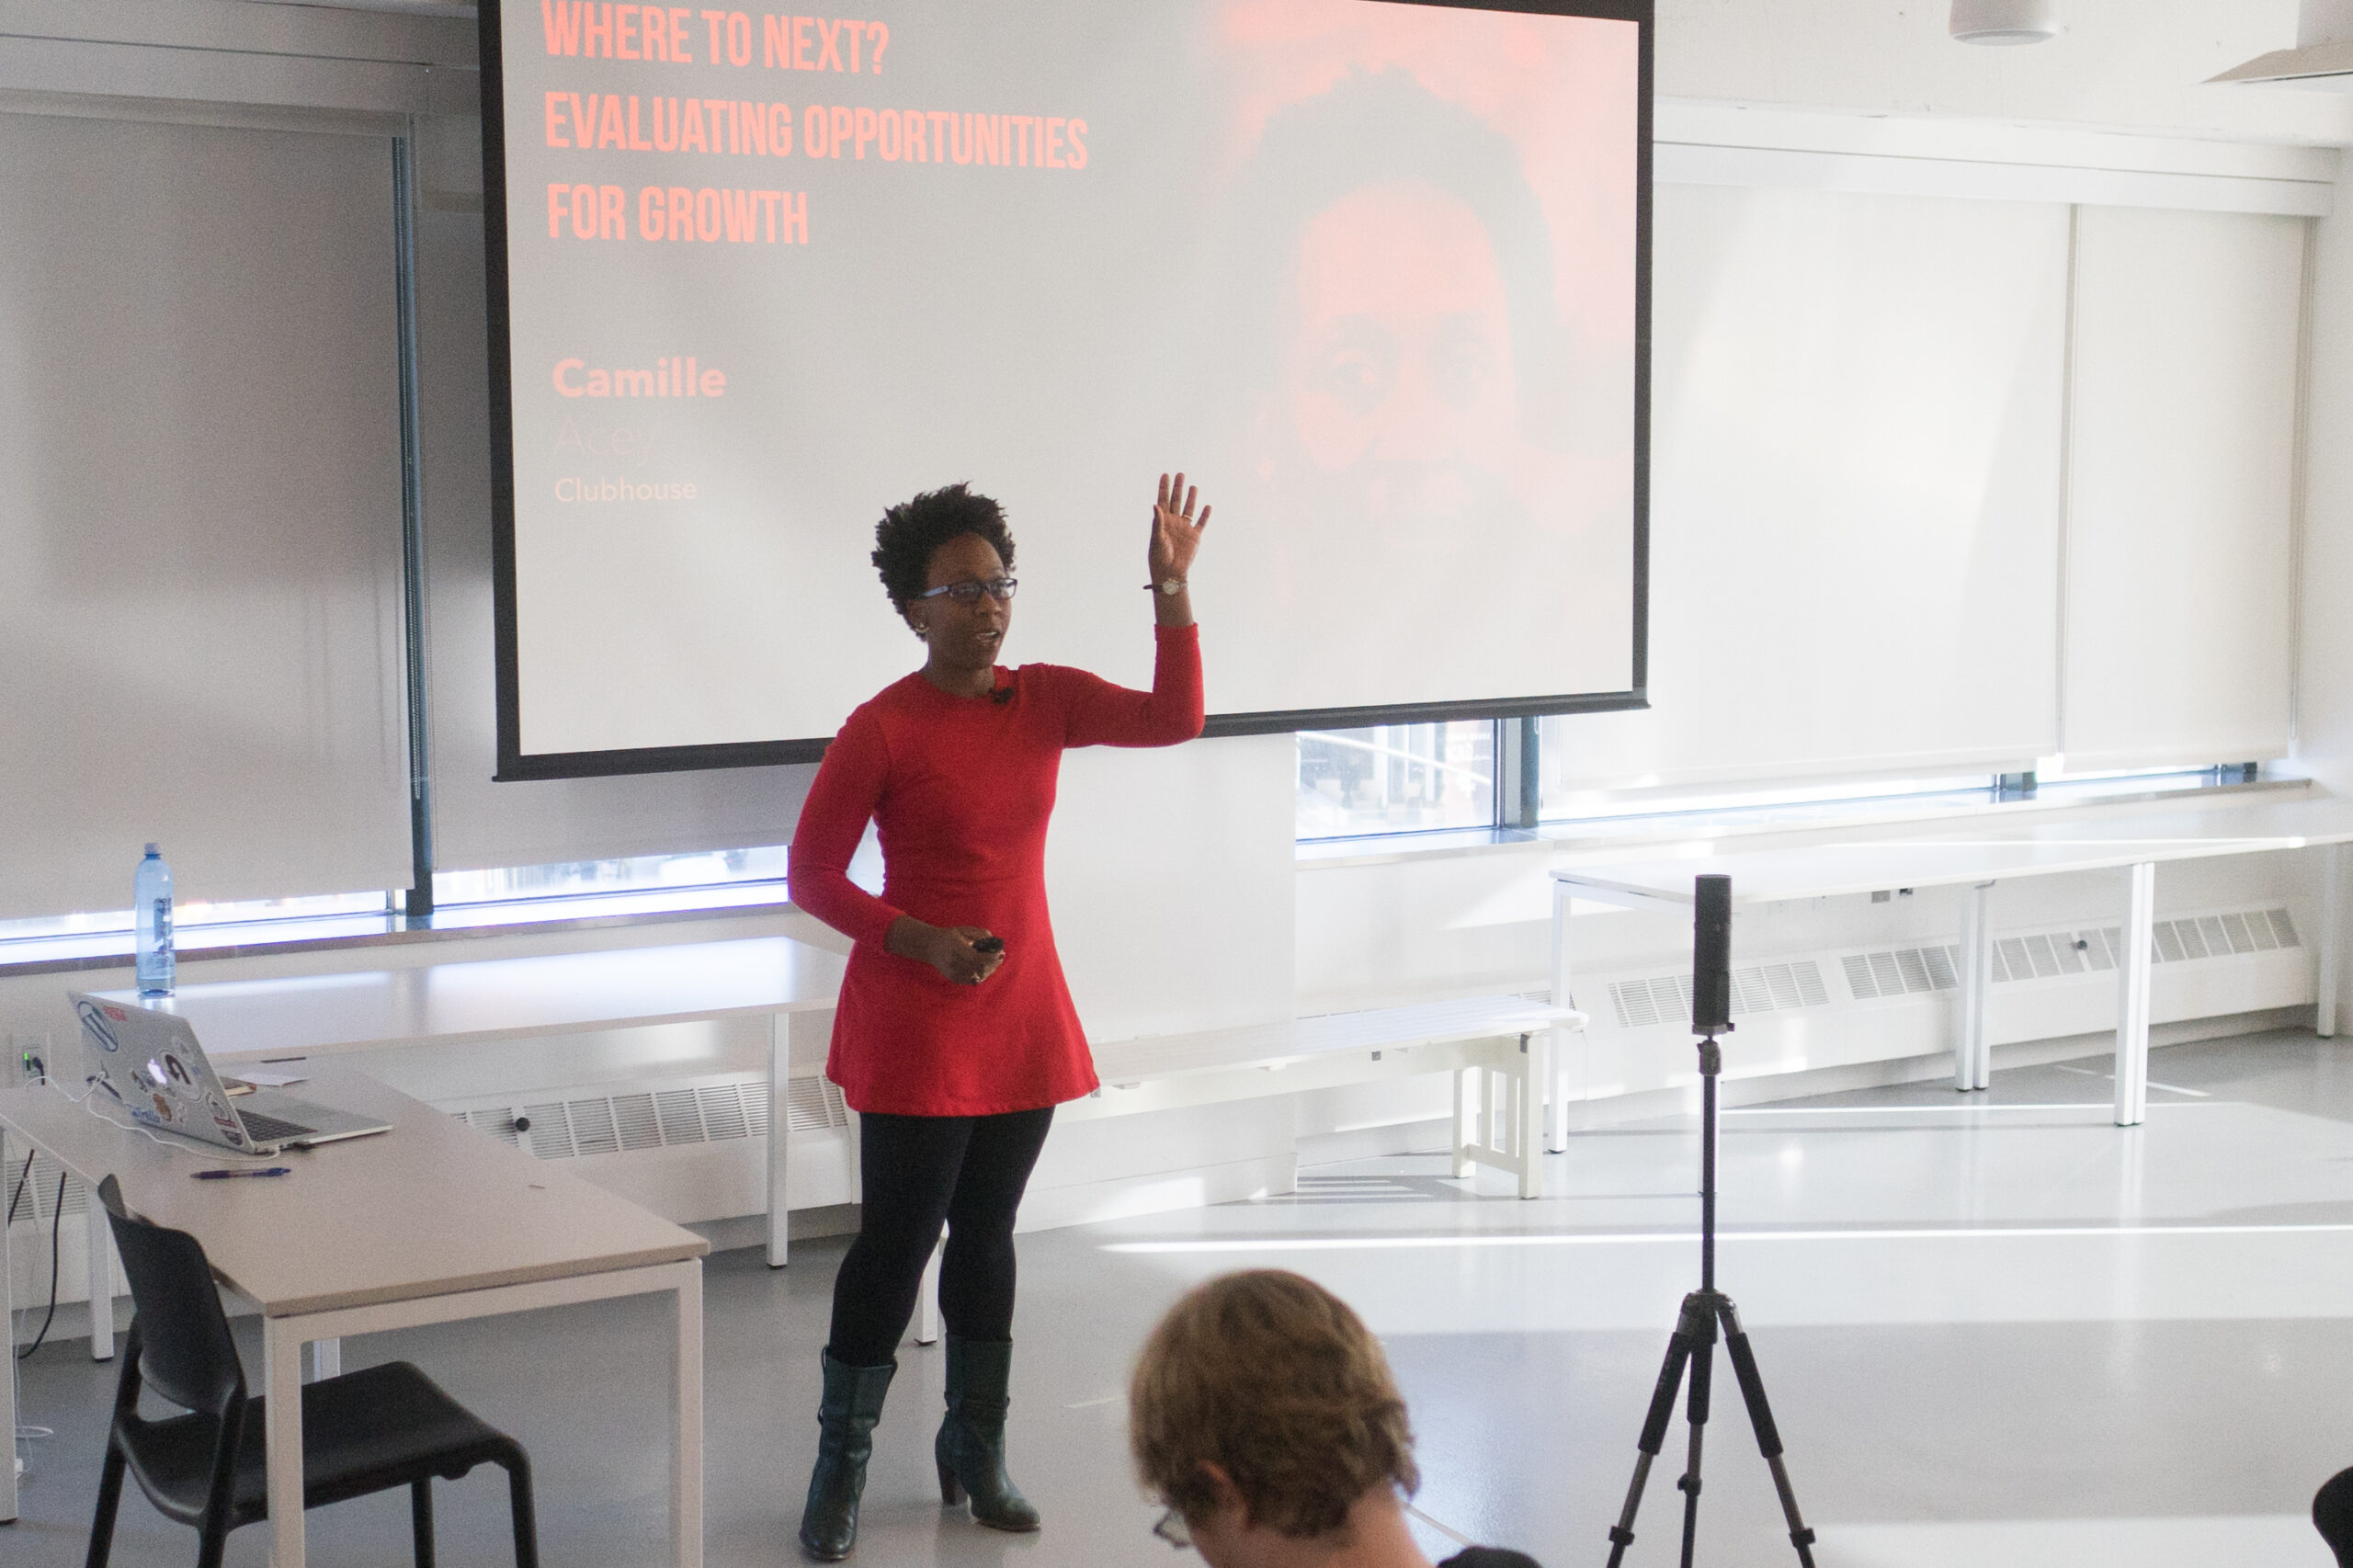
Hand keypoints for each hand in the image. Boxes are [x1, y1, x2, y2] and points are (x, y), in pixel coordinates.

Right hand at [889, 918, 1005, 985]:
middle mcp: (953, 963)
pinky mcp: (954, 979)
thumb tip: (995, 941)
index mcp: (955, 949)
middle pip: (979, 969)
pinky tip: (986, 968)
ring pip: (978, 976)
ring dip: (990, 970)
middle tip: (1001, 956)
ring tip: (995, 961)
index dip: (991, 958)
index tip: (1000, 952)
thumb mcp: (964, 930)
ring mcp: (953, 973)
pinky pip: (973, 980)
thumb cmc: (950, 936)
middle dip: (994, 963)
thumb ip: (980, 934)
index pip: (977, 959)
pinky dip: (982, 974)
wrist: (931, 946)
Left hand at [1149, 471, 1210, 584]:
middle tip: (1180, 474)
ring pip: (1189, 508)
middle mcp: (1174, 522)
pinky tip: (1207, 506)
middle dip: (1178, 487)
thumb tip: (1155, 505)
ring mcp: (1184, 528)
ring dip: (1191, 498)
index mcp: (1162, 521)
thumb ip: (1157, 521)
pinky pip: (1201, 523)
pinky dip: (1205, 515)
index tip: (1165, 475)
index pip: (1162, 500)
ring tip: (1193, 486)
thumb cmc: (1159, 557)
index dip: (1163, 487)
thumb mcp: (1156, 538)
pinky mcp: (1195, 536)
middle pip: (1176, 500)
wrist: (1170, 573)